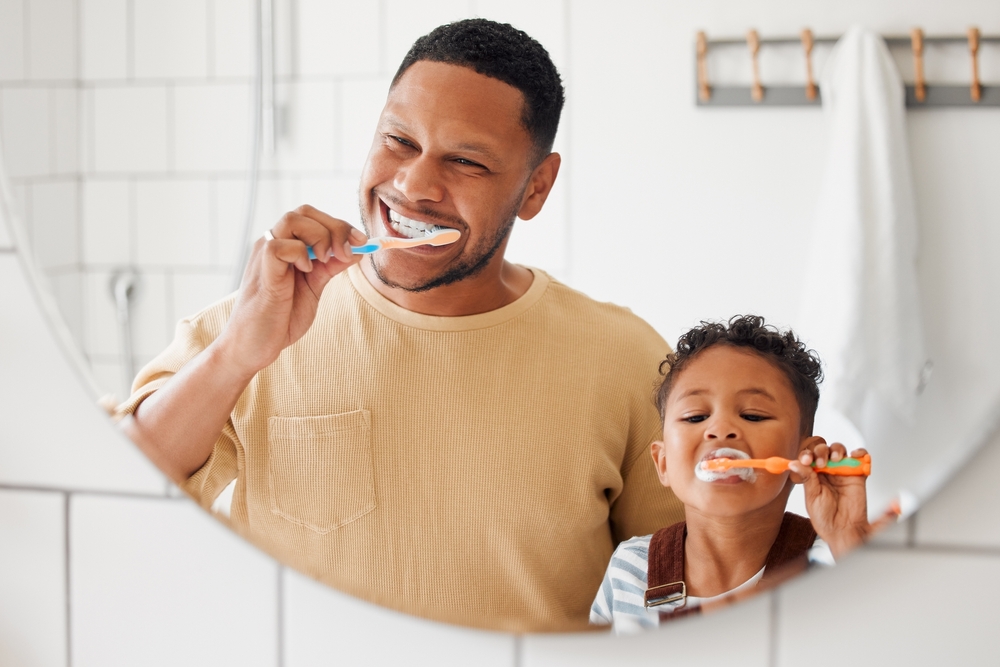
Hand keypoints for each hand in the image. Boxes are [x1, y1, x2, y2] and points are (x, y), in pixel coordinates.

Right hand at [217, 205, 366, 376]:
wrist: (253, 347)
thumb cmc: (280, 318)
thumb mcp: (314, 287)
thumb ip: (330, 267)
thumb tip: (356, 249)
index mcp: (286, 246)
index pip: (313, 217)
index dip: (340, 225)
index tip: (362, 241)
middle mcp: (273, 244)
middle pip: (304, 212)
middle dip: (335, 227)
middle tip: (347, 251)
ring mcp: (264, 256)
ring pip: (291, 220)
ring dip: (320, 236)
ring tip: (326, 261)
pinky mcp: (262, 272)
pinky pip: (278, 246)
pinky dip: (299, 253)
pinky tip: (307, 272)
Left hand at [788, 440, 873, 558]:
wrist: (844, 531)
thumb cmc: (825, 518)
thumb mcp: (812, 497)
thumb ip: (807, 478)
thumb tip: (794, 463)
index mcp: (812, 476)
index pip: (808, 457)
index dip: (806, 455)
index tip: (806, 459)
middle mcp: (826, 472)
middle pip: (823, 450)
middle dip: (821, 451)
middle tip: (821, 462)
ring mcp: (842, 472)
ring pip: (839, 451)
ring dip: (837, 450)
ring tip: (835, 459)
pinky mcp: (857, 475)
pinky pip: (859, 459)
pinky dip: (859, 453)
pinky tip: (854, 455)